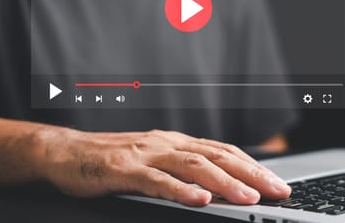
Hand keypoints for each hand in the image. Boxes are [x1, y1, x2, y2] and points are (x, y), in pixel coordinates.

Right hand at [37, 128, 291, 205]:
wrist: (67, 151)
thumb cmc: (112, 158)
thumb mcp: (153, 159)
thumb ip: (182, 168)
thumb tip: (216, 186)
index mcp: (175, 142)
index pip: (222, 151)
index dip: (252, 165)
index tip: (276, 181)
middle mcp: (166, 144)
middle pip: (216, 156)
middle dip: (250, 173)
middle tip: (277, 190)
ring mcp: (145, 155)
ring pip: (192, 166)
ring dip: (223, 183)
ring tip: (248, 198)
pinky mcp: (123, 170)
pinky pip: (156, 181)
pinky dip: (179, 191)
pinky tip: (198, 201)